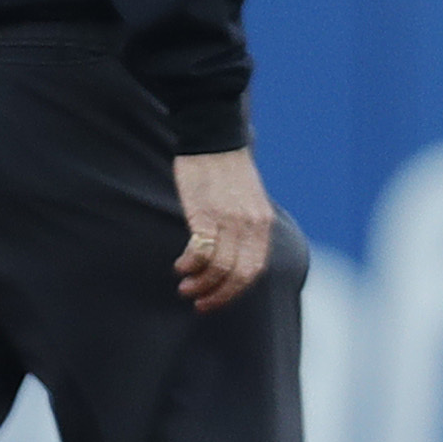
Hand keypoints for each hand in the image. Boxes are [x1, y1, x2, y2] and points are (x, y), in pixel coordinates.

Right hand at [174, 148, 276, 311]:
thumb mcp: (248, 201)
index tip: (218, 301)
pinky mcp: (206, 214)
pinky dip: (189, 265)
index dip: (236, 291)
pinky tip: (180, 266)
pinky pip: (200, 251)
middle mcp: (250, 225)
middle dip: (219, 296)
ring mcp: (229, 220)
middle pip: (239, 275)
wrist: (214, 137)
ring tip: (186, 288)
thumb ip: (246, 228)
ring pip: (219, 268)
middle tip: (199, 304)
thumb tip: (234, 256)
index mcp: (262, 224)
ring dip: (201, 284)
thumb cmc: (226, 170)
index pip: (254, 270)